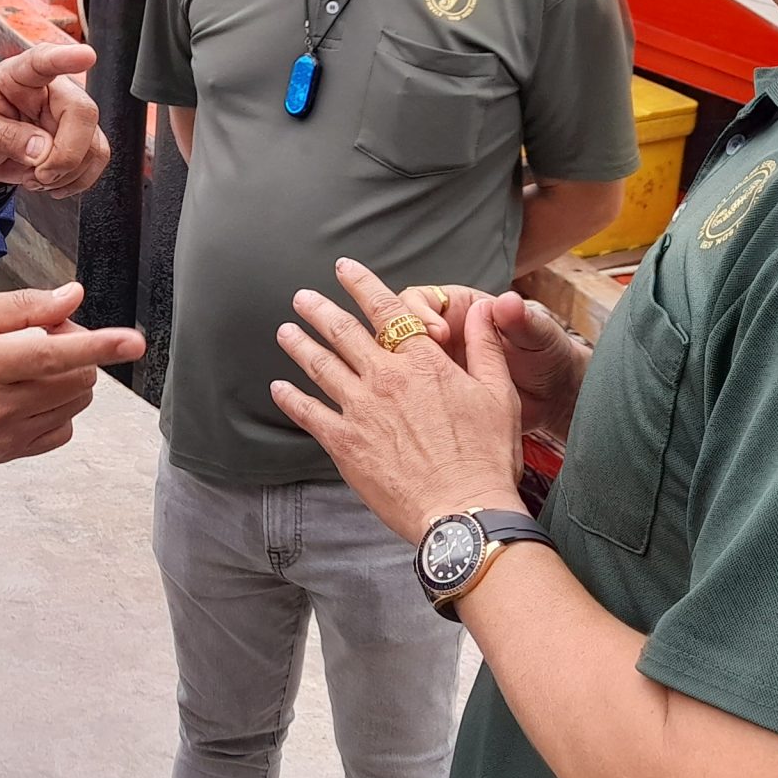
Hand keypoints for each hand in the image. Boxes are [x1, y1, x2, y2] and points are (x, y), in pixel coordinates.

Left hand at [0, 41, 109, 197]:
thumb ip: (2, 137)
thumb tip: (41, 150)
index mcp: (17, 76)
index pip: (43, 61)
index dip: (66, 58)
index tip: (86, 56)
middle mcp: (50, 90)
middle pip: (82, 111)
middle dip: (65, 154)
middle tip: (40, 173)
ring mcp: (67, 115)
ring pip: (93, 142)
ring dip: (67, 172)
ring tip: (36, 177)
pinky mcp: (79, 138)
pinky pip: (96, 158)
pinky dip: (76, 179)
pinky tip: (52, 182)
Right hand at [0, 281, 144, 467]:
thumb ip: (20, 307)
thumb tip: (70, 298)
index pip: (55, 355)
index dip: (100, 346)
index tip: (134, 341)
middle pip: (74, 379)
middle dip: (75, 350)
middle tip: (43, 335)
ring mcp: (5, 434)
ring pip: (73, 404)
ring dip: (69, 378)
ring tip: (31, 364)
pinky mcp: (8, 453)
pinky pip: (60, 431)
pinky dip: (59, 408)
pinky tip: (31, 393)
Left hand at [271, 259, 526, 545]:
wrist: (463, 511)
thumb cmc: (488, 456)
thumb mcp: (500, 394)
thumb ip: (487, 346)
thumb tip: (487, 306)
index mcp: (423, 362)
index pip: (387, 310)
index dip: (362, 284)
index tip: (343, 267)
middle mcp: (386, 379)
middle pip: (343, 333)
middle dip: (319, 310)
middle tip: (301, 297)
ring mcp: (360, 410)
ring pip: (320, 367)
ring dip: (300, 345)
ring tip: (284, 331)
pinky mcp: (344, 444)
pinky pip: (310, 414)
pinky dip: (291, 398)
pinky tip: (278, 388)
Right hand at [406, 285, 590, 440]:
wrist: (553, 396)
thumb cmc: (548, 356)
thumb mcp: (537, 337)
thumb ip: (521, 320)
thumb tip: (507, 302)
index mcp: (459, 308)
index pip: (419, 300)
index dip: (419, 313)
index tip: (437, 333)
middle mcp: (439, 332)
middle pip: (396, 330)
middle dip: (399, 345)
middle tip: (417, 364)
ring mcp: (433, 364)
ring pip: (397, 363)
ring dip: (397, 374)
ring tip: (413, 392)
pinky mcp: (432, 393)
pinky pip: (408, 393)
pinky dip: (405, 400)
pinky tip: (414, 413)